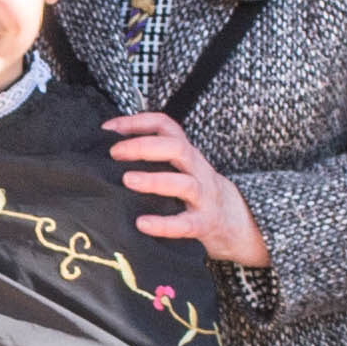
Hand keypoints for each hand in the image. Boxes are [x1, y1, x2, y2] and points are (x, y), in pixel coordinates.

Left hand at [108, 110, 265, 265]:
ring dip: (154, 180)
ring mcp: (203, 197)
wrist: (237, 222)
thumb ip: (155, 158)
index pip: (165, 125)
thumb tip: (110, 151)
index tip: (109, 128)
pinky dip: (163, 224)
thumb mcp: (181, 168)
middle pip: (176, 148)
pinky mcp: (204, 224)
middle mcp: (197, 170)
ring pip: (183, 183)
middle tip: (115, 152)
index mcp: (187, 154)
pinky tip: (142, 224)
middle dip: (143, 146)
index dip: (137, 121)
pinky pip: (185, 224)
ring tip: (128, 180)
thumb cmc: (197, 193)